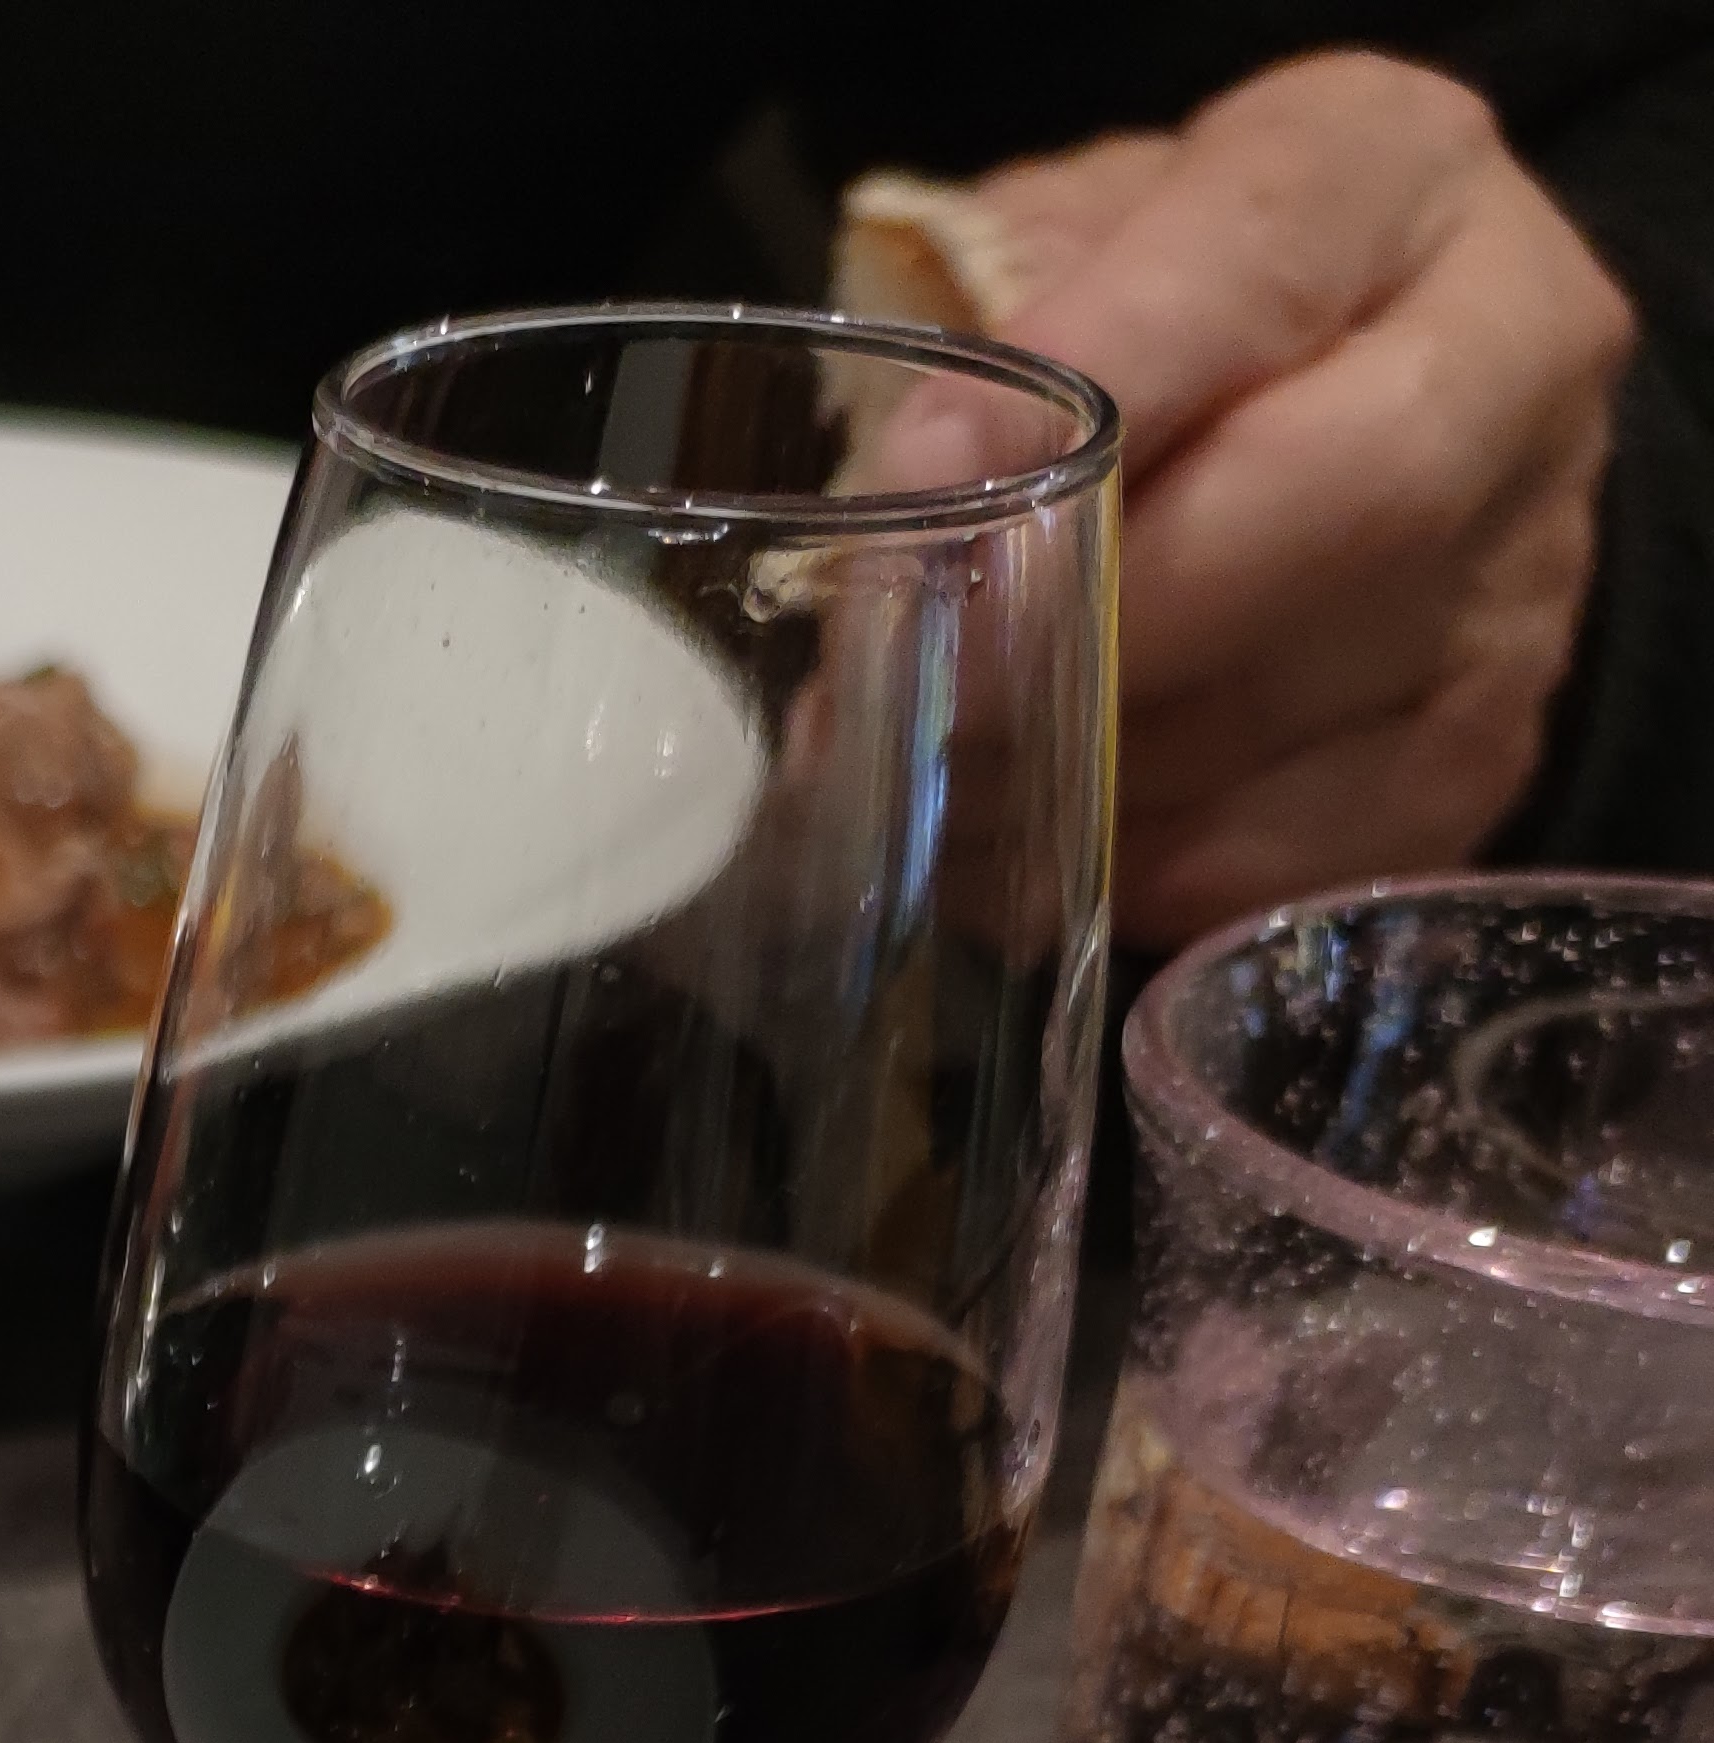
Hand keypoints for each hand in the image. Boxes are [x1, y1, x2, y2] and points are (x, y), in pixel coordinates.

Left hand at [978, 53, 1632, 942]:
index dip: (1092, 390)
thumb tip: (915, 502)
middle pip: (1350, 505)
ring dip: (1092, 773)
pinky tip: (1045, 845)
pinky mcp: (1484, 751)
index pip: (1259, 267)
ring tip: (956, 772)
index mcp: (1393, 175)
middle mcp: (1512, 358)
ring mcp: (1524, 570)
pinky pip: (1306, 851)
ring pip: (1313, 701)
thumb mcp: (1072, 257)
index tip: (923, 492)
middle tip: (935, 693)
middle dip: (1108, 624)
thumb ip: (1006, 344)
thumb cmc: (1162, 332)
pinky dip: (1144, 869)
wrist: (1326, 430)